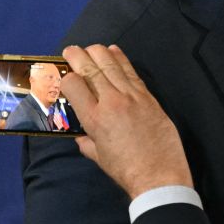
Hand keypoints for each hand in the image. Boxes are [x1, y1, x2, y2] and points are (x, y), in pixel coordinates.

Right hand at [60, 44, 192, 196]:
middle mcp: (111, 102)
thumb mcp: (99, 157)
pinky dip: (121, 59)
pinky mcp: (149, 97)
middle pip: (91, 69)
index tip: (64, 77)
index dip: (66, 77)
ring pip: (112, 65)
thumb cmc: (126, 170)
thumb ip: (86, 142)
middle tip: (71, 50)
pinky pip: (132, 72)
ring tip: (91, 47)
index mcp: (94, 119)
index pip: (74, 85)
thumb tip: (80, 136)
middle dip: (78, 56)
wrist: (158, 176)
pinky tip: (114, 51)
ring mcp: (132, 97)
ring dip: (99, 52)